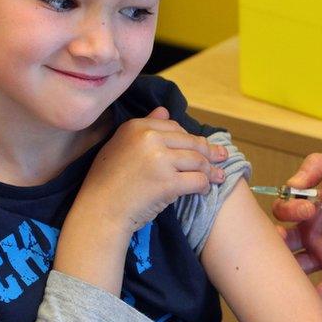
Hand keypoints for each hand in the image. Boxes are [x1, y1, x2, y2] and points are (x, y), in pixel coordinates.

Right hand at [75, 106, 227, 233]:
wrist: (99, 211)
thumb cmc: (107, 182)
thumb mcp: (120, 146)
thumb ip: (145, 126)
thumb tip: (165, 110)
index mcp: (137, 126)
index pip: (175, 127)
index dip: (190, 138)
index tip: (201, 146)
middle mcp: (149, 138)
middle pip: (191, 142)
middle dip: (209, 152)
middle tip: (222, 158)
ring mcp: (160, 160)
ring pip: (198, 161)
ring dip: (211, 170)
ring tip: (219, 176)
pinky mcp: (168, 182)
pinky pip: (197, 180)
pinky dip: (204, 186)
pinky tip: (205, 189)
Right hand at [272, 153, 321, 300]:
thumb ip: (318, 166)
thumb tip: (293, 182)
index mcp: (309, 209)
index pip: (284, 210)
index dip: (289, 208)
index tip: (309, 207)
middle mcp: (312, 232)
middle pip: (283, 240)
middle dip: (277, 239)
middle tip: (286, 236)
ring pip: (297, 264)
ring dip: (288, 268)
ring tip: (288, 270)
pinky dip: (316, 296)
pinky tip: (311, 300)